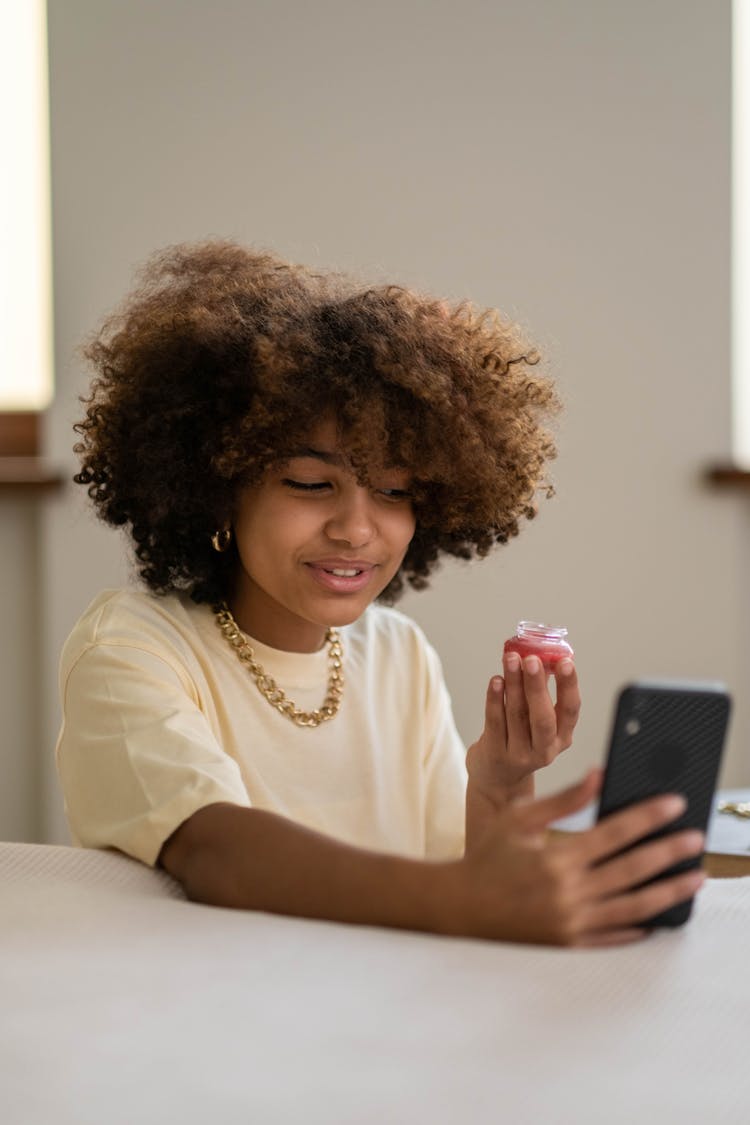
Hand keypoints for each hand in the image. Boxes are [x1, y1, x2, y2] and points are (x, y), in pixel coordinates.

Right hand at [451, 771, 705, 945]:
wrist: (460, 906)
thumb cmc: (488, 856)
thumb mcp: (519, 819)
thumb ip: (563, 799)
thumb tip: (599, 775)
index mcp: (556, 858)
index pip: (614, 832)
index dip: (648, 816)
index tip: (674, 804)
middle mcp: (567, 893)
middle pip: (632, 870)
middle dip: (669, 852)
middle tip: (696, 840)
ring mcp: (570, 923)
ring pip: (632, 907)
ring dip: (667, 892)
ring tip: (693, 879)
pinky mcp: (568, 945)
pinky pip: (613, 937)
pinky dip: (638, 927)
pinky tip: (658, 916)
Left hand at [466, 651, 580, 806]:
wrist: (497, 779)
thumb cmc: (520, 739)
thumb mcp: (538, 722)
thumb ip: (540, 692)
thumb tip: (539, 653)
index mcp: (562, 737)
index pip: (571, 710)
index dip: (569, 685)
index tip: (565, 661)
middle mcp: (545, 749)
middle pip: (543, 717)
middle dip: (538, 686)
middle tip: (531, 659)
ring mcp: (520, 755)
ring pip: (517, 715)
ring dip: (514, 684)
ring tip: (511, 659)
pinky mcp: (496, 754)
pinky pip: (495, 722)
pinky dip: (495, 699)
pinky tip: (496, 680)